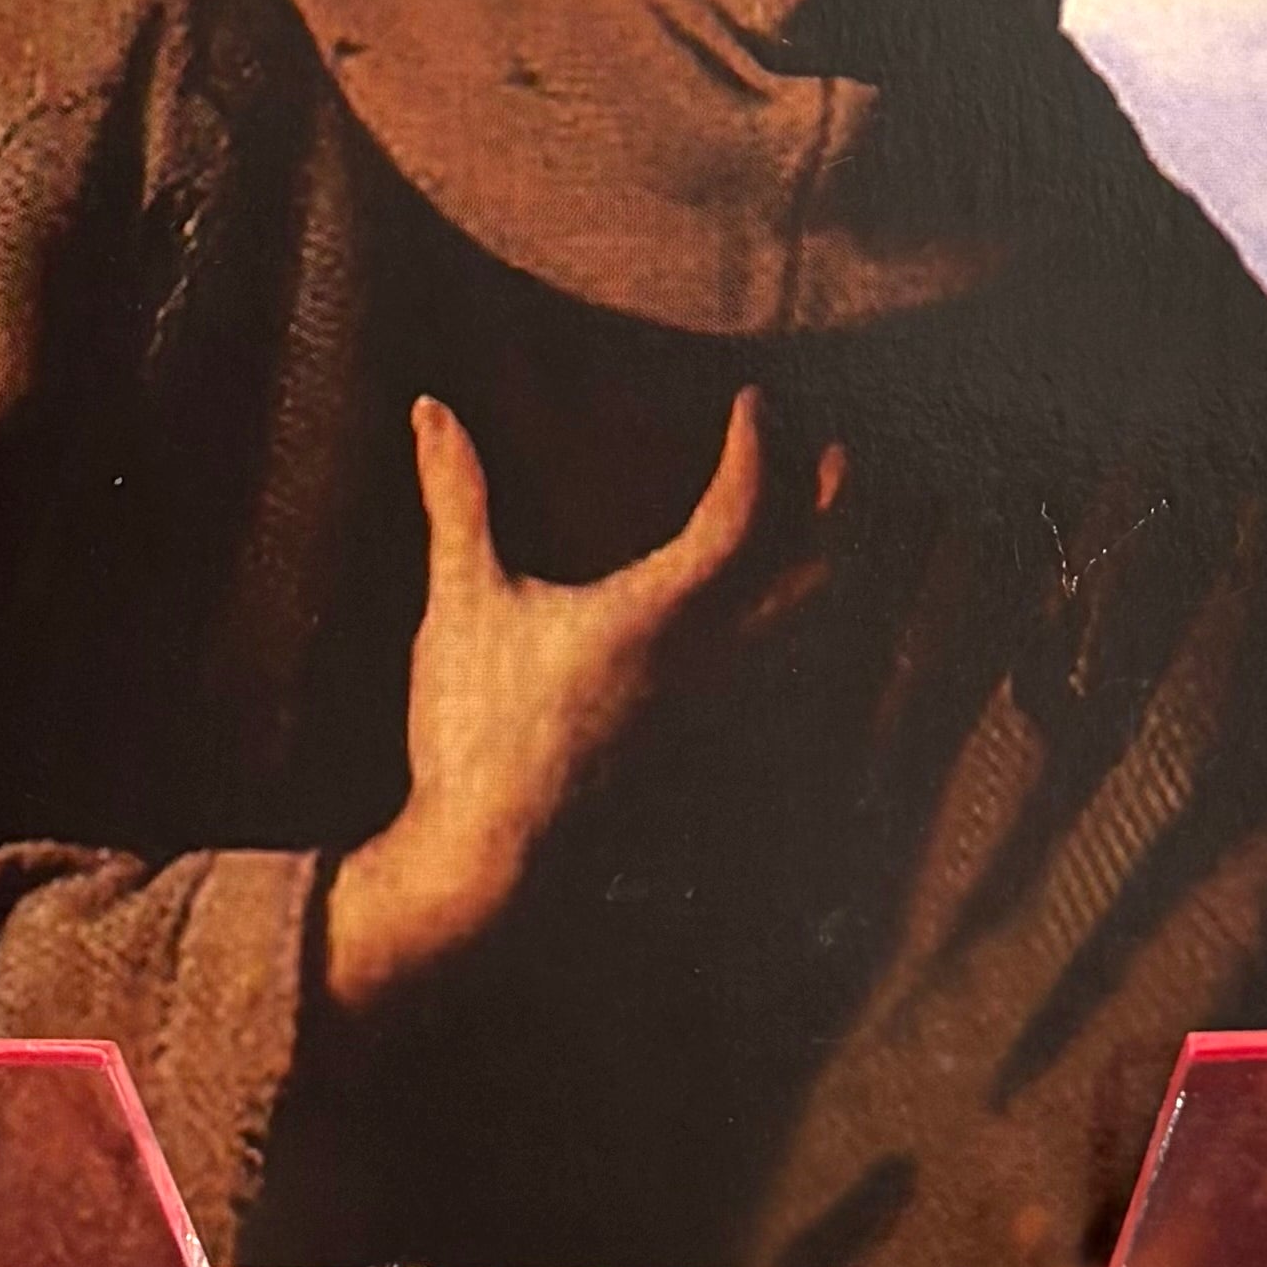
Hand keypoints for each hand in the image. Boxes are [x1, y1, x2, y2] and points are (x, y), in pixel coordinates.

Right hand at [321, 386, 839, 1015]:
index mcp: (659, 617)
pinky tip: (804, 636)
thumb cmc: (472, 732)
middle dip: (836, 508)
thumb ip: (457, 498)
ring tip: (833, 533)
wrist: (485, 864)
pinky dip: (814, 647)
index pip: (741, 513)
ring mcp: (721, 721)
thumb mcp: (463, 601)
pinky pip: (793, 695)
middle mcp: (712, 666)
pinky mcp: (713, 761)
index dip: (758, 449)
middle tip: (837, 456)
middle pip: (817, 574)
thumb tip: (430, 408)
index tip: (755, 402)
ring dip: (836, 575)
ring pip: (816, 640)